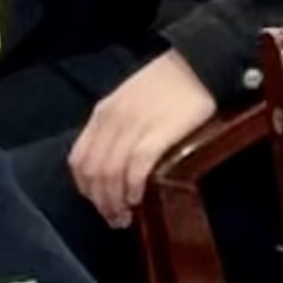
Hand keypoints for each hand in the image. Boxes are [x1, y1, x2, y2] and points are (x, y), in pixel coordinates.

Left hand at [69, 51, 218, 227]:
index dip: (86, 189)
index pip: (80, 160)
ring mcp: (135, 126)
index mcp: (103, 114)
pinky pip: (136, 167)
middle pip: (93, 172)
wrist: (202, 64)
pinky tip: (139, 198)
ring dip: (115, 201)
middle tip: (114, 218)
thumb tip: (114, 168)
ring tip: (126, 215)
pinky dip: (133, 187)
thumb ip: (118, 129)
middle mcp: (113, 121)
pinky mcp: (160, 131)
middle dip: (100, 201)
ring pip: (111, 174)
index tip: (101, 204)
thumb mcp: (131, 102)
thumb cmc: (171, 85)